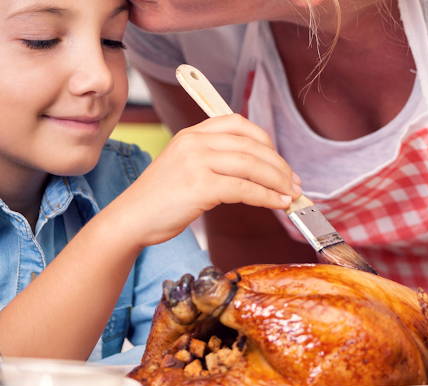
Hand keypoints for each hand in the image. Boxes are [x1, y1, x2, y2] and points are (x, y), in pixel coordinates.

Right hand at [108, 114, 301, 248]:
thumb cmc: (161, 199)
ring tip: (291, 195)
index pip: (240, 125)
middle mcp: (195, 141)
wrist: (132, 218)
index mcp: (193, 133)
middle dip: (279, 166)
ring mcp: (197, 162)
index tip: (281, 163)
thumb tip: (256, 172)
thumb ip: (214, 161)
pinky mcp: (200, 186)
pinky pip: (244, 188)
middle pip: (251, 146)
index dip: (267, 142)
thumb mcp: (186, 167)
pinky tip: (278, 204)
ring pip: (252, 165)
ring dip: (278, 181)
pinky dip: (267, 197)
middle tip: (295, 183)